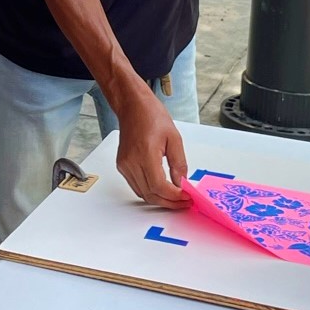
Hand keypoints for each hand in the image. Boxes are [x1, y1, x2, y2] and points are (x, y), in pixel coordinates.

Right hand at [114, 86, 189, 207]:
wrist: (133, 107)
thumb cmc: (152, 116)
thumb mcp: (174, 138)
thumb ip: (179, 163)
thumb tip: (182, 183)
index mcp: (145, 153)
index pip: (159, 186)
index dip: (174, 196)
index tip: (187, 197)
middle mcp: (131, 162)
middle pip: (151, 194)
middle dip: (169, 202)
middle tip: (184, 202)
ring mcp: (124, 165)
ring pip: (143, 194)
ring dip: (160, 200)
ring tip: (176, 197)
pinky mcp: (122, 166)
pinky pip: (137, 187)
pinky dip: (150, 192)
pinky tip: (162, 189)